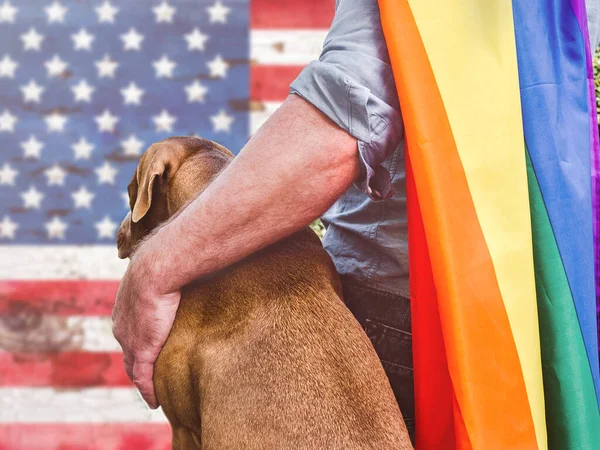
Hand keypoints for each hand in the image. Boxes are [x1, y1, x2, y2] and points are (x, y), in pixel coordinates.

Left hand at [112, 253, 180, 408]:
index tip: (146, 348)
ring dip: (143, 381)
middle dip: (136, 365)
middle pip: (128, 353)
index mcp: (124, 307)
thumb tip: (181, 263)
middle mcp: (122, 327)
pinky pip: (143, 378)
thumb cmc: (164, 261)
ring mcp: (131, 340)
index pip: (129, 331)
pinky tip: (154, 401)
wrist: (158, 268)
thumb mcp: (160, 268)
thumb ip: (166, 274)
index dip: (137, 342)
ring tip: (153, 391)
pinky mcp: (143, 350)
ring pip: (134, 368)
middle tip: (149, 375)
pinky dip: (148, 391)